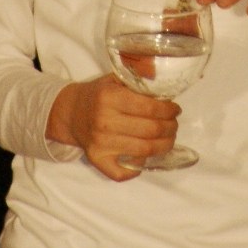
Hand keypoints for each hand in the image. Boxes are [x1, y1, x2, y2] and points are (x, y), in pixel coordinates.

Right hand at [46, 74, 179, 180]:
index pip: (150, 107)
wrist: (71, 113)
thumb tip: (161, 74)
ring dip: (164, 146)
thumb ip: (138, 77)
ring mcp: (101, 143)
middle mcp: (104, 122)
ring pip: (144, 150)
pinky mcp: (97, 159)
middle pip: (151, 130)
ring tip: (169, 138)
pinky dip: (138, 169)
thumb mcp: (115, 79)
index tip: (175, 109)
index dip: (169, 110)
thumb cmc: (98, 95)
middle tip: (174, 124)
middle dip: (170, 127)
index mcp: (109, 98)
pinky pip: (122, 172)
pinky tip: (145, 159)